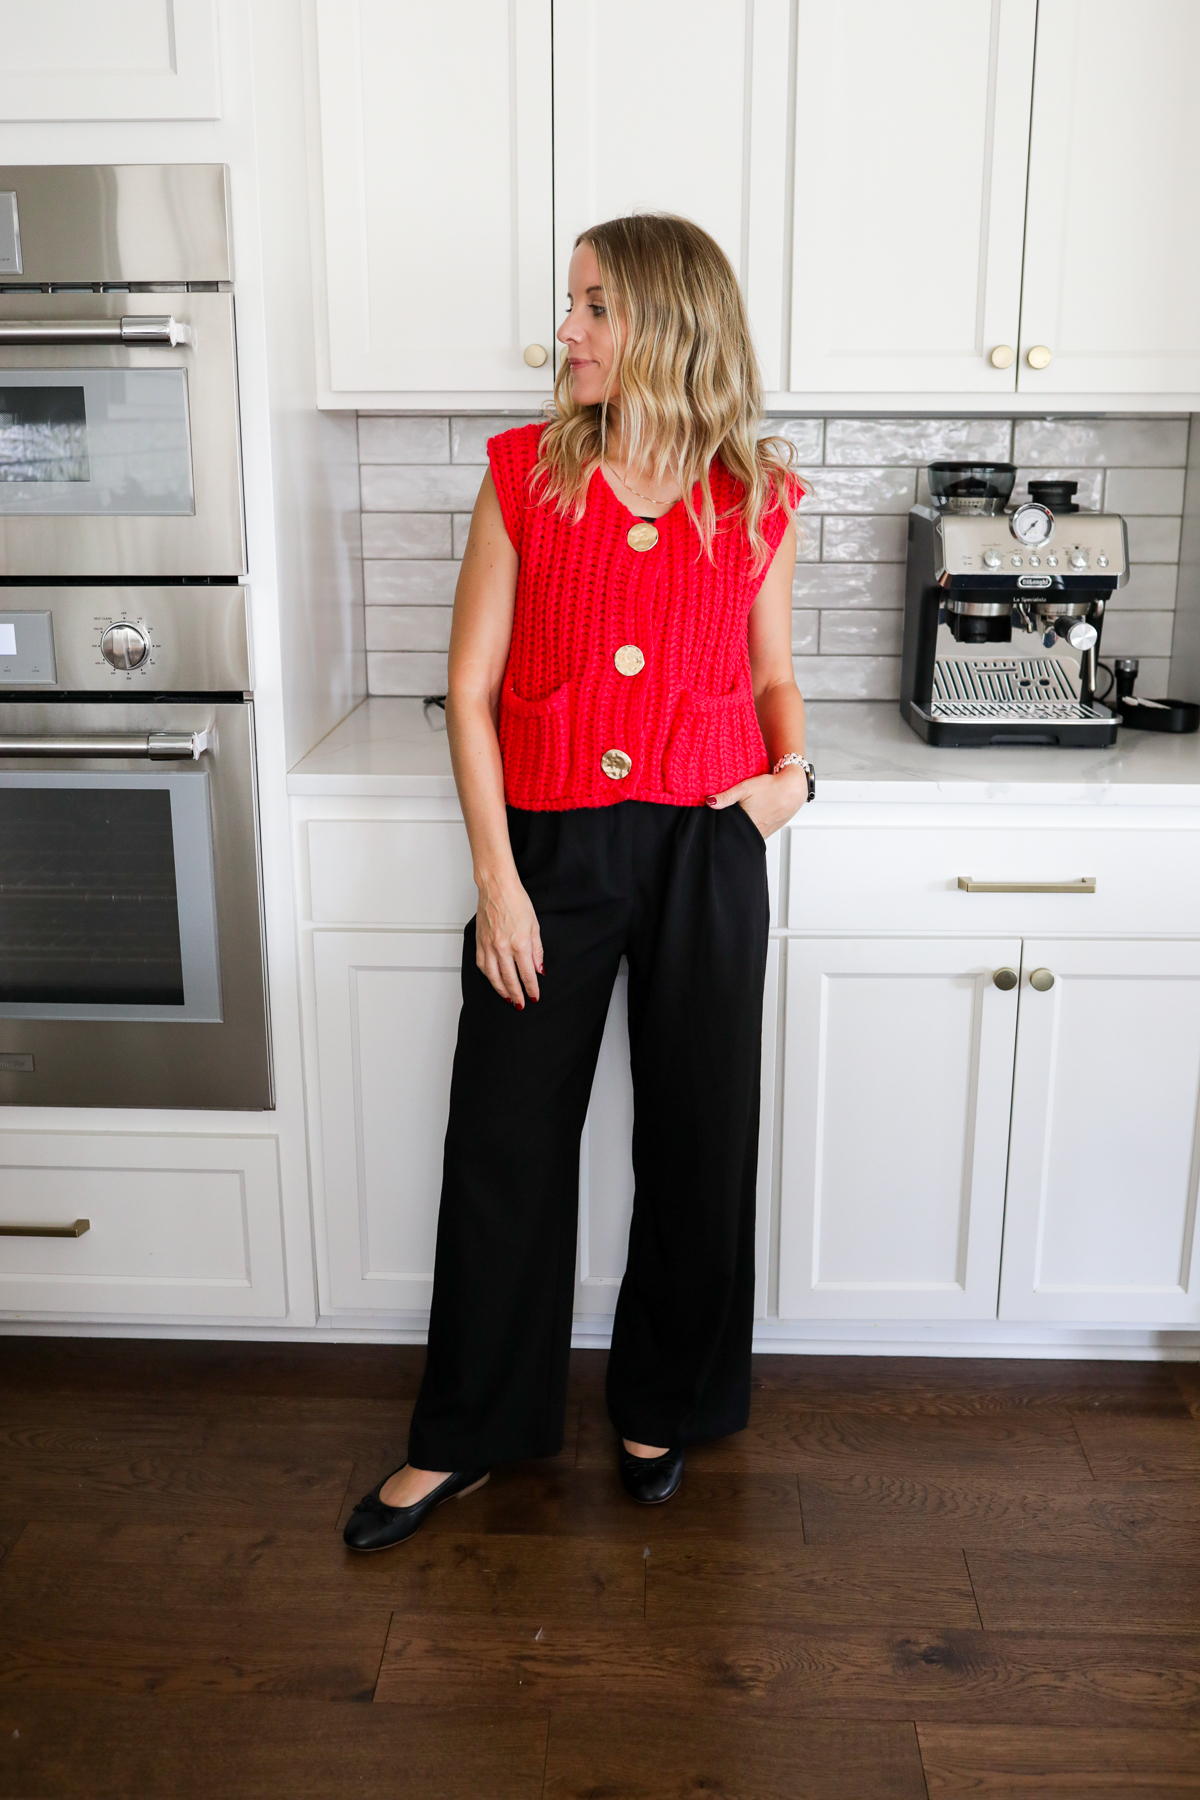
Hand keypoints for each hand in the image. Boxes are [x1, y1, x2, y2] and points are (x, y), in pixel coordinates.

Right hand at [475, 872, 542, 1007]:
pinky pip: (482, 965)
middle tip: (520, 1005)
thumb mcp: (534, 925)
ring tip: (507, 998)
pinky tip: (494, 980)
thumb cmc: (516, 901)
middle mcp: (502, 948)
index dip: (531, 988)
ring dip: (501, 990)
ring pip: (493, 976)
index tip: (534, 997)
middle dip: (516, 995)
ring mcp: (488, 946)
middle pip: (510, 979)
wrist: (496, 887)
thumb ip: (537, 950)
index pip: (527, 974)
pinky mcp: (479, 942)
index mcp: (519, 943)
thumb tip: (539, 969)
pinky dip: (488, 976)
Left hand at [706, 766, 809, 838]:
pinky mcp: (769, 831)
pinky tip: (750, 818)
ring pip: (746, 834)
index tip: (716, 819)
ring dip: (741, 828)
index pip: (727, 830)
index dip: (720, 825)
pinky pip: (756, 833)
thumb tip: (710, 802)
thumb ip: (726, 796)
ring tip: (741, 815)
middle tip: (730, 815)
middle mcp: (756, 831)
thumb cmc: (771, 787)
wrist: (793, 789)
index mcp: (747, 822)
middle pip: (736, 833)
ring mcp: (763, 833)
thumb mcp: (746, 787)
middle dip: (730, 826)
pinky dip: (751, 828)